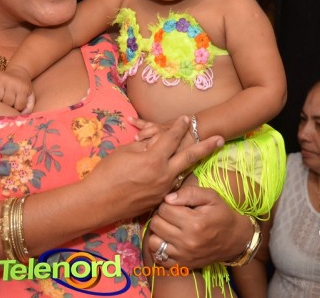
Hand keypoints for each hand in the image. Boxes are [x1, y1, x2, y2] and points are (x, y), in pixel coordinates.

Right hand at [0, 65, 35, 113]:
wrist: (19, 71)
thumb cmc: (24, 87)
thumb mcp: (30, 96)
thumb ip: (28, 108)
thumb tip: (20, 116)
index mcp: (23, 88)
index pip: (18, 106)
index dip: (18, 108)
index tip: (17, 105)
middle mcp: (13, 82)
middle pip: (6, 102)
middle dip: (8, 105)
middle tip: (10, 102)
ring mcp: (2, 79)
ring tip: (3, 97)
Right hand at [83, 116, 224, 220]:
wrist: (98, 202)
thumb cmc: (107, 173)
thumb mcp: (125, 152)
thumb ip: (144, 144)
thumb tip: (156, 141)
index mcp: (154, 159)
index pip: (171, 138)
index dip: (179, 126)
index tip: (187, 118)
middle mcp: (163, 174)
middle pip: (189, 156)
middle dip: (206, 145)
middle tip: (221, 138)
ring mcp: (163, 188)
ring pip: (183, 170)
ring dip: (194, 160)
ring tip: (208, 151)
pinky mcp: (159, 199)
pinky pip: (172, 182)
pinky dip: (176, 173)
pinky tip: (181, 169)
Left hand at [145, 185, 253, 268]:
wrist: (235, 239)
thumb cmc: (222, 214)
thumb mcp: (211, 197)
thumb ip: (189, 193)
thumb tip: (168, 198)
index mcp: (195, 223)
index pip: (164, 209)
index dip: (168, 203)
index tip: (176, 205)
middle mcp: (187, 242)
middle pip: (156, 224)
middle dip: (161, 216)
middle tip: (172, 215)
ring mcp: (184, 256)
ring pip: (153, 241)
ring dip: (158, 232)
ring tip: (168, 227)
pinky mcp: (182, 265)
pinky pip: (159, 258)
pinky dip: (159, 249)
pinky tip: (168, 241)